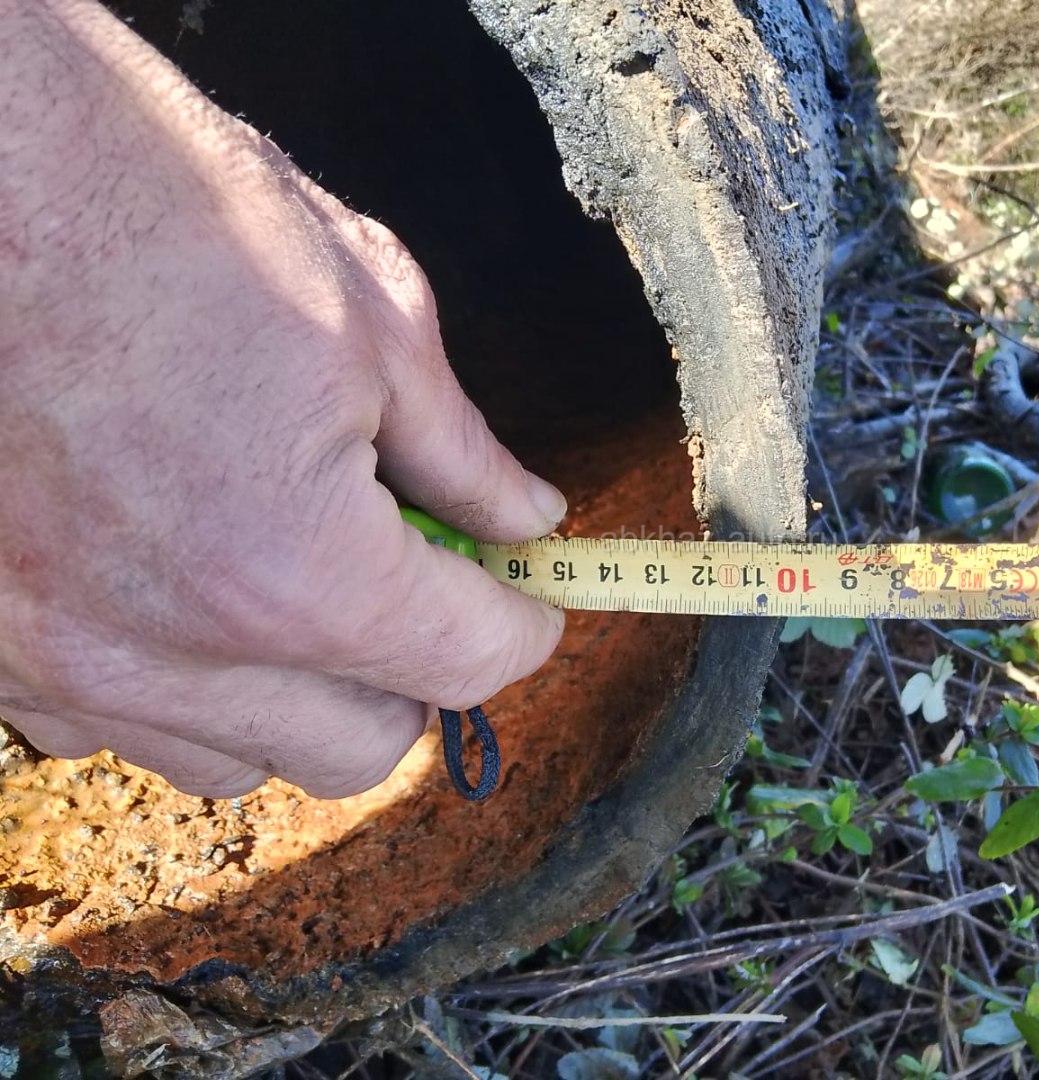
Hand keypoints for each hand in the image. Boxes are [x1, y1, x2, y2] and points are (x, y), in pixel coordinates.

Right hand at [0, 1, 564, 797]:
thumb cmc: (159, 206)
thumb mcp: (369, 313)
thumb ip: (463, 454)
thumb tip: (523, 520)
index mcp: (294, 574)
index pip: (466, 664)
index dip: (522, 624)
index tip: (528, 594)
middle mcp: (170, 654)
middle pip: (361, 748)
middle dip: (416, 674)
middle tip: (422, 582)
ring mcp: (62, 661)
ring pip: (239, 758)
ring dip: (299, 694)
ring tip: (297, 577)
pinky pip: (118, 724)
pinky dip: (180, 682)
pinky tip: (186, 582)